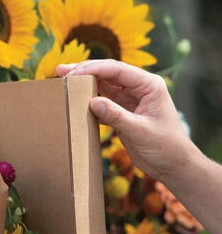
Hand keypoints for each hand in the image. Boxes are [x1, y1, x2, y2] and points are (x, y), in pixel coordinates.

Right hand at [57, 59, 196, 186]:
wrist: (172, 164)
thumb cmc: (165, 146)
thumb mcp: (139, 131)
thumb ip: (116, 116)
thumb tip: (92, 102)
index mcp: (149, 85)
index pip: (118, 71)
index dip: (94, 69)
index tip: (73, 73)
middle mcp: (139, 89)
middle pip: (109, 74)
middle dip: (85, 71)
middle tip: (61, 71)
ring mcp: (131, 101)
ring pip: (104, 87)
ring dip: (85, 85)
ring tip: (64, 82)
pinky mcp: (123, 114)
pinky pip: (103, 103)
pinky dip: (89, 102)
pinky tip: (75, 102)